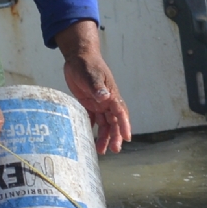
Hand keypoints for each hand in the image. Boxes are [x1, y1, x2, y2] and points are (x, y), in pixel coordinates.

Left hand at [57, 22, 131, 153]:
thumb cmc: (87, 64)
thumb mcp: (91, 75)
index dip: (124, 126)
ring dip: (104, 137)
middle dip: (116, 136)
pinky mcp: (89, 103)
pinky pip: (93, 119)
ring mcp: (99, 103)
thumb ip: (97, 87)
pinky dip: (93, 129)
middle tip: (115, 150)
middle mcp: (107, 101)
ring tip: (101, 151)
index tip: (127, 138)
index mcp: (111, 95)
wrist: (79, 56)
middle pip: (114, 122)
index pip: (120, 113)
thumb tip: (105, 97)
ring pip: (105, 124)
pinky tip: (90, 140)